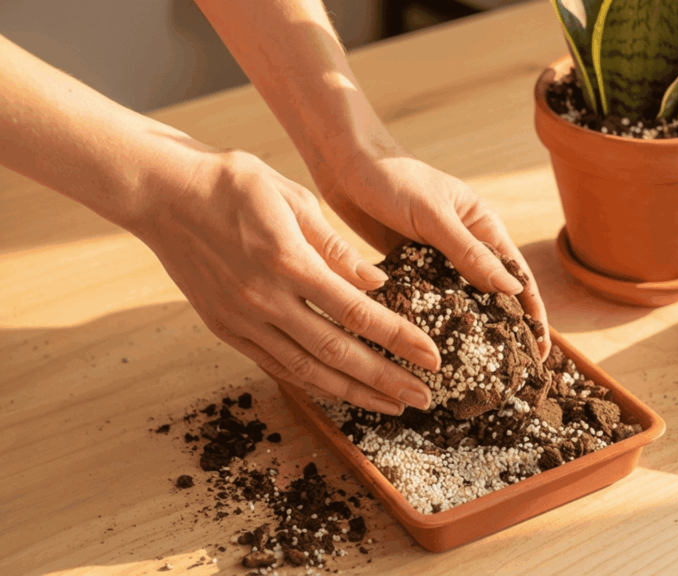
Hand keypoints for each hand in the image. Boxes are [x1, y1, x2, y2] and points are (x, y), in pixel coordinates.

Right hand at [136, 148, 441, 414]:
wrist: (161, 193)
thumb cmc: (232, 183)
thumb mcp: (293, 197)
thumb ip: (336, 247)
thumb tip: (376, 284)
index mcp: (288, 262)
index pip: (358, 313)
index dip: (399, 339)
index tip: (431, 357)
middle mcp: (265, 299)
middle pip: (337, 352)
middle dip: (386, 379)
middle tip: (423, 398)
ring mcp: (241, 319)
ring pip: (306, 370)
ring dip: (353, 393)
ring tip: (390, 406)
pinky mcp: (224, 328)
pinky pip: (275, 365)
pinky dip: (311, 383)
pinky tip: (339, 392)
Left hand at [322, 151, 551, 358]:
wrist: (343, 162)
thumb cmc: (393, 177)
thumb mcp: (433, 216)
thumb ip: (469, 253)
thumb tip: (512, 292)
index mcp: (482, 225)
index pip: (517, 275)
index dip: (532, 313)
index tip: (540, 350)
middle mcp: (465, 243)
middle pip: (491, 293)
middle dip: (503, 328)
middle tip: (511, 370)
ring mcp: (436, 256)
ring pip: (459, 300)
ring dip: (466, 328)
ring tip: (474, 367)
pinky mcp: (408, 264)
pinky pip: (426, 297)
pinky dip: (431, 318)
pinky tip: (431, 345)